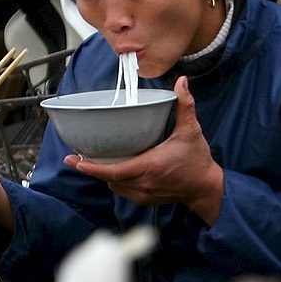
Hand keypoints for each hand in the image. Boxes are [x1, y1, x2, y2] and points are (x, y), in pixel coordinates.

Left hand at [69, 77, 224, 221]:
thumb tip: (181, 82)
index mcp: (150, 166)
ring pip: (114, 186)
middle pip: (108, 178)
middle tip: (75, 158)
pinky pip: (123, 192)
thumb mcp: (191, 130)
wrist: (205, 187)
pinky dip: (115, 182)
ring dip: (104, 176)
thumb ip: (185, 105)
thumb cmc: (197, 160)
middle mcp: (144, 183)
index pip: (114, 171)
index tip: (76, 161)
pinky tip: (112, 171)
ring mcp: (143, 194)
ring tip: (92, 163)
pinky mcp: (145, 199)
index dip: (92, 168)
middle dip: (92, 169)